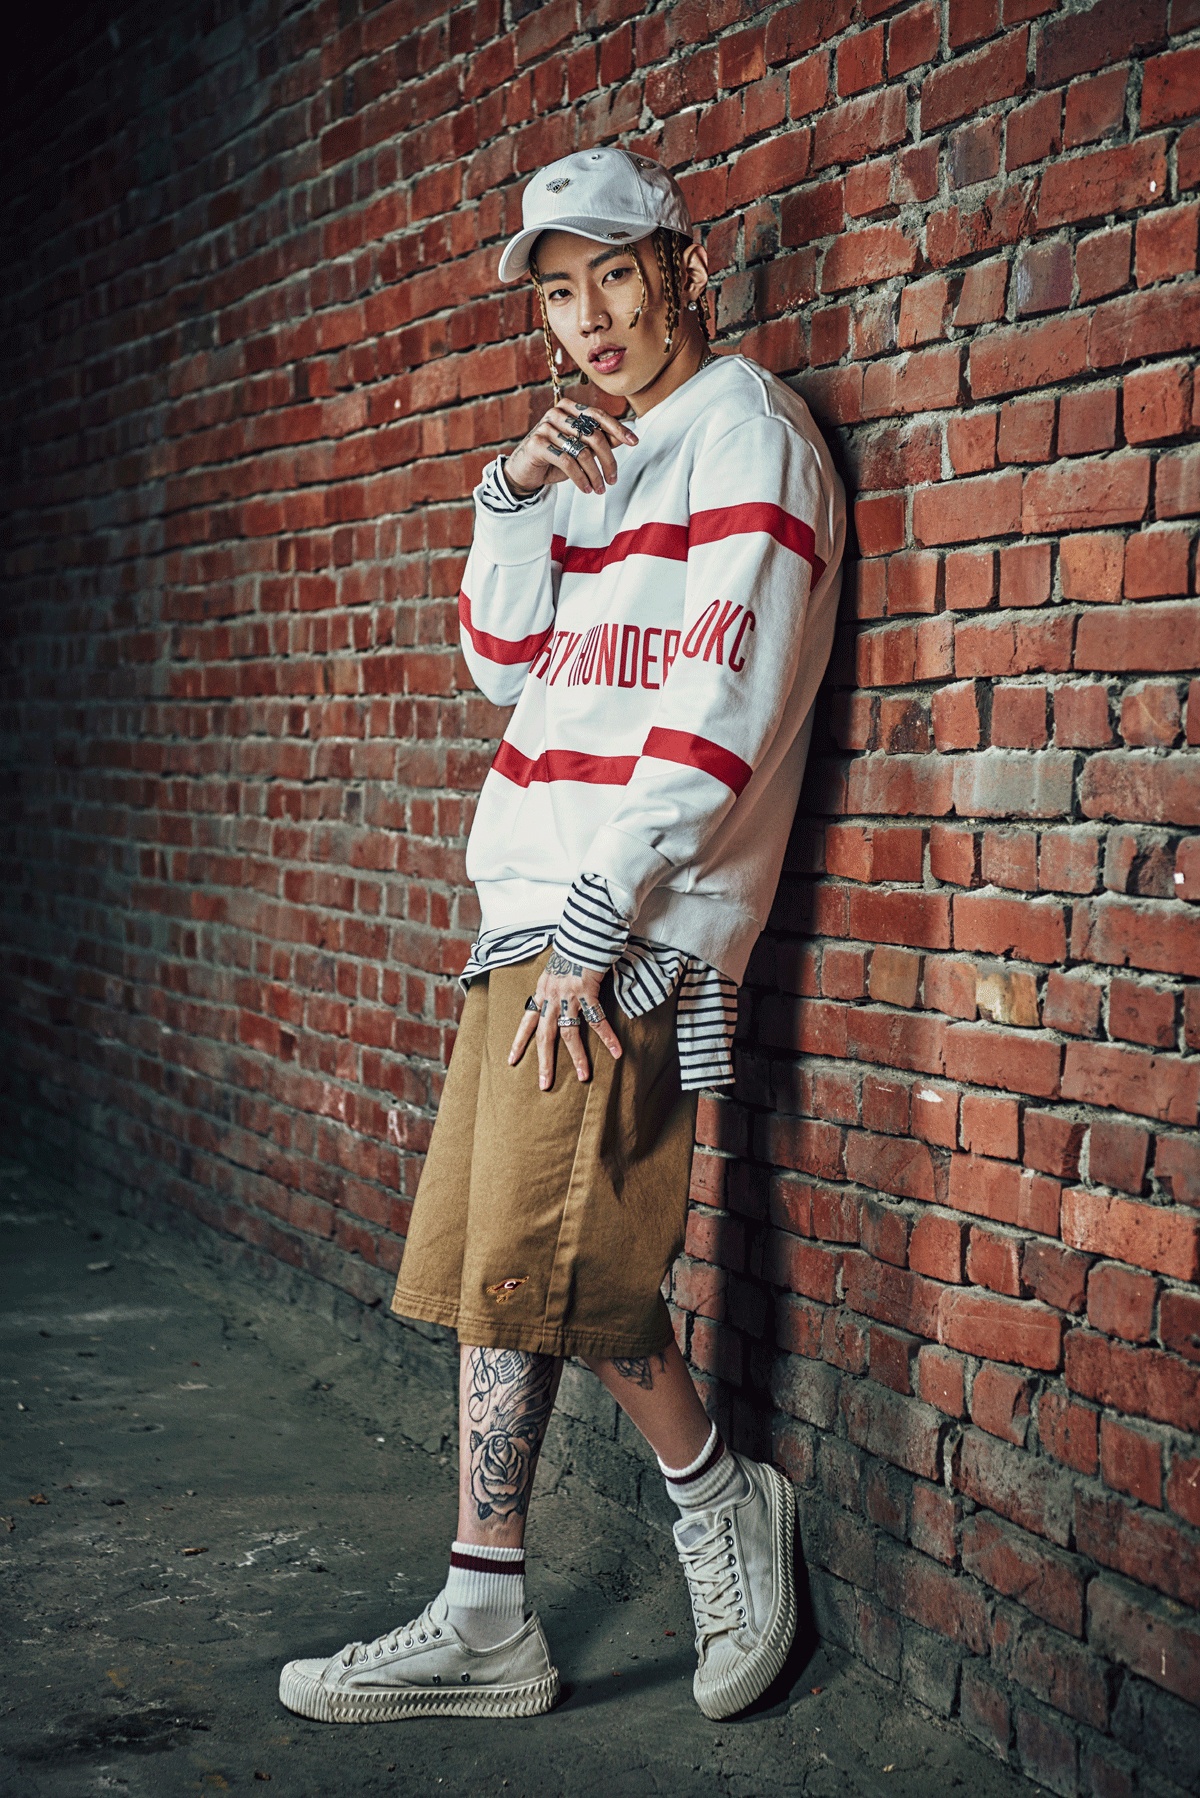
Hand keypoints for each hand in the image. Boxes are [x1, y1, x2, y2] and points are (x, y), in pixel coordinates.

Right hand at [505, 398, 637, 498]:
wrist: (524, 471)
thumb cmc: (555, 458)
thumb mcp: (580, 449)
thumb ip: (599, 440)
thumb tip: (624, 436)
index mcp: (569, 408)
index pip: (598, 415)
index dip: (618, 429)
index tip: (634, 442)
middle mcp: (557, 413)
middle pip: (593, 435)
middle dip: (608, 460)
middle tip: (613, 479)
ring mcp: (546, 427)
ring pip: (582, 451)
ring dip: (594, 474)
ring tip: (599, 489)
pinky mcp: (537, 444)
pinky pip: (567, 462)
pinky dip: (580, 478)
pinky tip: (586, 488)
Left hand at [509, 951, 622, 1088]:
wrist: (583, 931)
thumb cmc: (573, 948)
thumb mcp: (556, 968)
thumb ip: (556, 984)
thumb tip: (559, 994)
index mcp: (542, 991)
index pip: (526, 1020)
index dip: (519, 1041)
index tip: (511, 1059)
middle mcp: (551, 996)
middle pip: (544, 1036)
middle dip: (544, 1061)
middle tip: (544, 1083)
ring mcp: (568, 995)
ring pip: (570, 1034)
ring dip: (578, 1057)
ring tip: (584, 1077)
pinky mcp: (587, 992)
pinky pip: (597, 1021)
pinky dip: (608, 1038)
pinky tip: (616, 1052)